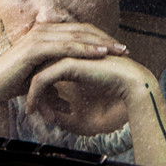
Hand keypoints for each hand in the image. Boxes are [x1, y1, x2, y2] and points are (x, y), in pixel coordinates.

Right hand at [0, 22, 127, 108]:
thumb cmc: (17, 86)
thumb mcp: (44, 80)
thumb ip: (58, 85)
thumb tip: (70, 107)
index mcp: (47, 33)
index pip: (81, 31)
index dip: (101, 38)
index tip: (120, 49)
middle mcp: (43, 30)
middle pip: (82, 30)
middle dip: (106, 39)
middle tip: (125, 49)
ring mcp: (38, 37)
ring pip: (77, 36)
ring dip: (100, 43)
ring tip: (119, 51)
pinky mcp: (35, 48)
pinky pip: (65, 46)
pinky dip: (84, 49)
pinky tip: (101, 54)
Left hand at [23, 54, 149, 135]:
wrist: (131, 81)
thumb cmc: (115, 87)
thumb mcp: (86, 91)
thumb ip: (69, 94)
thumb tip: (54, 113)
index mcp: (71, 54)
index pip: (44, 68)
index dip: (40, 88)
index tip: (39, 106)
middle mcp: (67, 51)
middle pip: (37, 71)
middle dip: (33, 93)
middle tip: (33, 111)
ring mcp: (66, 56)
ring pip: (36, 76)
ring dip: (33, 96)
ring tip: (35, 113)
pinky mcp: (66, 64)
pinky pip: (40, 80)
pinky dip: (35, 96)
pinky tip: (34, 109)